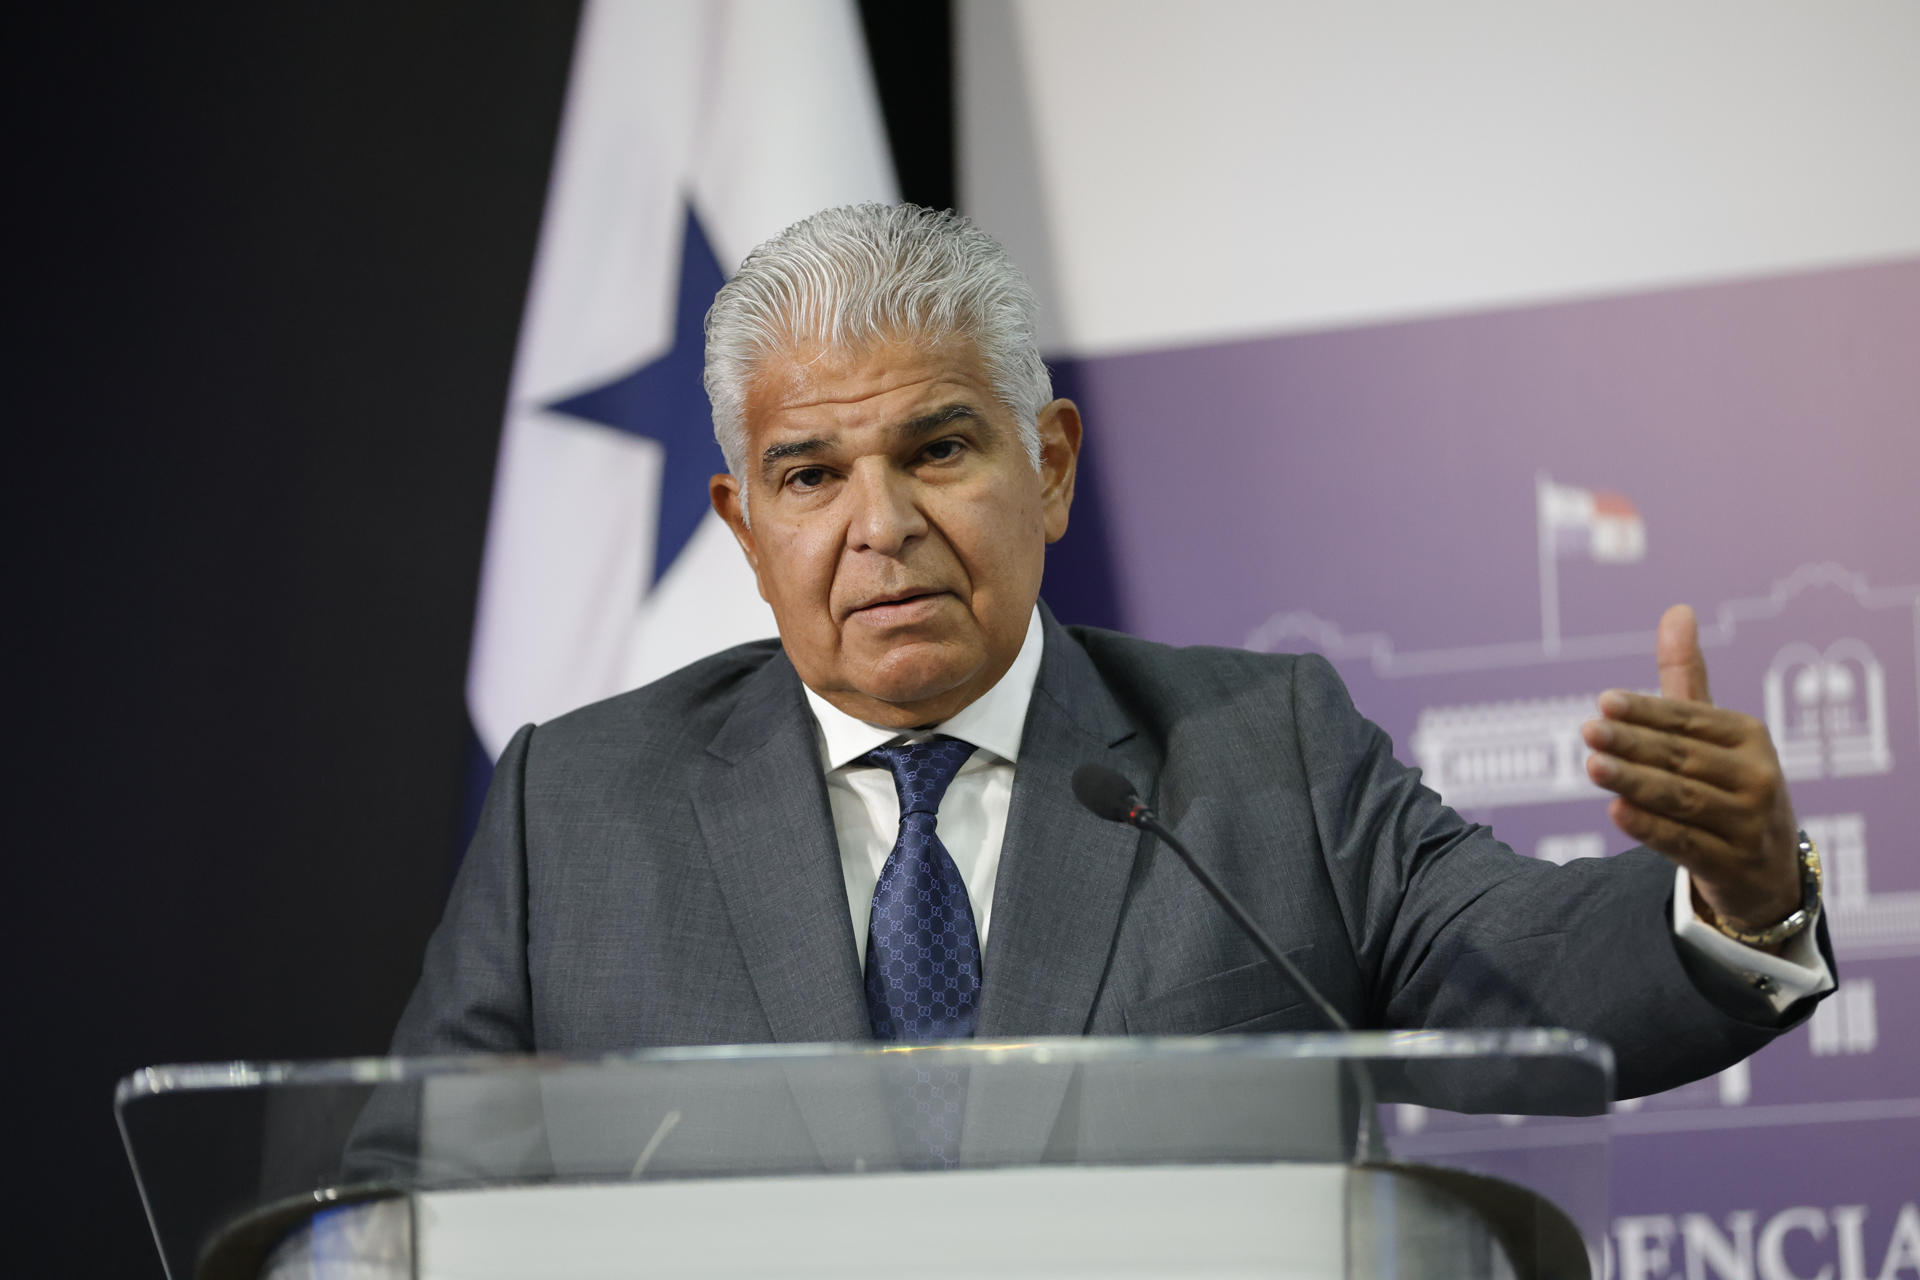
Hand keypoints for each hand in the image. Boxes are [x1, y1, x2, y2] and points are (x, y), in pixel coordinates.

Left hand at [1580, 604, 1801, 940]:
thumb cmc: (1728, 783)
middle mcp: (1756, 777)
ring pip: (1681, 799)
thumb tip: (1676, 610)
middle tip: (1589, 731)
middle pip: (1682, 757)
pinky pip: (1685, 843)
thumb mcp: (1714, 731)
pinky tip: (1616, 812)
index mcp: (1749, 737)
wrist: (1768, 869)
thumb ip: (1688, 677)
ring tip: (1592, 766)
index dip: (1646, 711)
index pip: (1688, 720)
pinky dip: (1651, 828)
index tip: (1604, 701)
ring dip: (1635, 782)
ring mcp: (1747, 824)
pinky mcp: (1731, 864)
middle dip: (1633, 744)